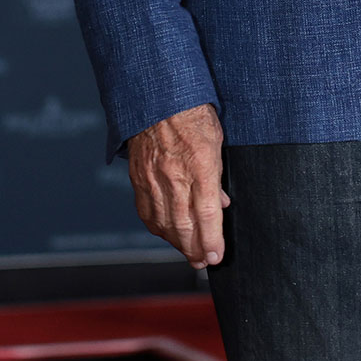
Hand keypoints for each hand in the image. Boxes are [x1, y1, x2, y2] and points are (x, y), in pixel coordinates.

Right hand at [127, 104, 227, 268]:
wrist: (157, 98)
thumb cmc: (192, 114)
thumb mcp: (216, 141)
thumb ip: (218, 175)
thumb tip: (221, 203)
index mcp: (200, 165)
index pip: (207, 214)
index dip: (212, 240)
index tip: (216, 256)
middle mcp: (175, 176)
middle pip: (184, 225)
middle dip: (195, 249)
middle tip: (203, 262)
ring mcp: (153, 178)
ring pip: (164, 223)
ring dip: (177, 243)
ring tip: (189, 253)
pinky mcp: (139, 177)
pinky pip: (146, 211)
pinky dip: (157, 227)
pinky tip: (165, 233)